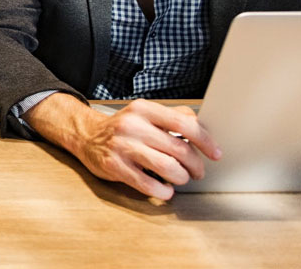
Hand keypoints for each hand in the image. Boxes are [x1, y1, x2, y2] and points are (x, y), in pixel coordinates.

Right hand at [30, 95, 220, 199]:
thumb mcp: (144, 114)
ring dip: (181, 178)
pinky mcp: (114, 166)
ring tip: (180, 178)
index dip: (205, 141)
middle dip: (195, 165)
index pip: (184, 123)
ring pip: (167, 167)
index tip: (215, 153)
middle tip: (197, 171)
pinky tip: (164, 190)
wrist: (85, 136)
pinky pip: (148, 184)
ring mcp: (121, 146)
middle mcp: (132, 125)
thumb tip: (203, 129)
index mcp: (143, 109)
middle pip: (179, 149)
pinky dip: (163, 191)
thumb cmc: (122, 128)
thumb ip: (173, 117)